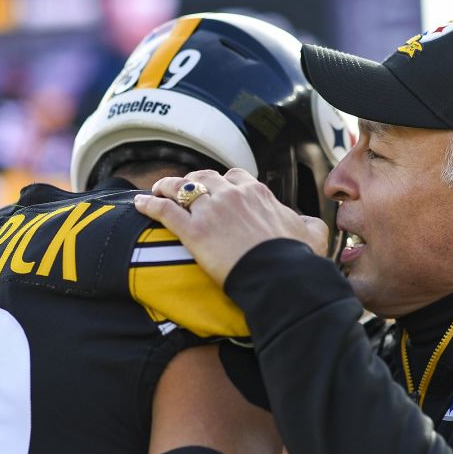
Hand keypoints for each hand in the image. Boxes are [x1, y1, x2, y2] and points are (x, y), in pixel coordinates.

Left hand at [134, 169, 328, 285]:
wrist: (278, 276)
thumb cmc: (296, 258)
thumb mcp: (313, 234)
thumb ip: (308, 223)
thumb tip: (309, 224)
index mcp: (257, 193)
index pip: (235, 176)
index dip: (222, 182)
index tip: (217, 189)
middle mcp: (232, 195)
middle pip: (204, 178)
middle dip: (192, 181)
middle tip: (183, 189)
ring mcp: (210, 211)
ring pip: (181, 188)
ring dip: (166, 186)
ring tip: (157, 190)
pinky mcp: (193, 231)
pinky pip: (165, 211)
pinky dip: (150, 205)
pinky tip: (140, 204)